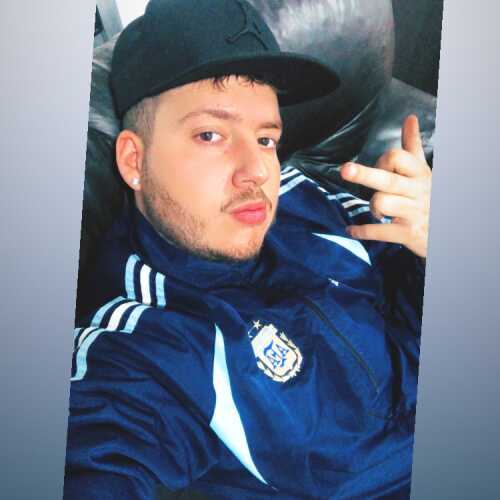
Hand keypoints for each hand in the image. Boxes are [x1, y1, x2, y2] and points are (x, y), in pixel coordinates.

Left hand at [340, 115, 431, 257]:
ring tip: (377, 212)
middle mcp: (417, 191)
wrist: (447, 231)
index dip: (382, 161)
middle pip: (387, 179)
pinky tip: (351, 230)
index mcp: (419, 173)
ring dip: (372, 208)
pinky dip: (362, 231)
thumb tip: (410, 117)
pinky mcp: (408, 233)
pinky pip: (380, 231)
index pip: (397, 158)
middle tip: (345, 169)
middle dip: (365, 174)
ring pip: (382, 203)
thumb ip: (412, 145)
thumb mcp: (421, 170)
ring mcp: (413, 213)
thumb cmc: (426, 195)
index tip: (379, 167)